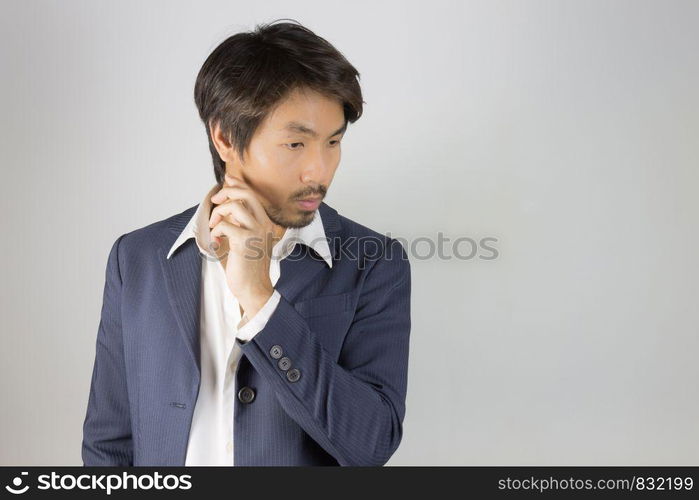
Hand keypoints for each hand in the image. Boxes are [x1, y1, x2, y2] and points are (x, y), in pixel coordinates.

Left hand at [208, 174, 276, 318]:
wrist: (254, 288)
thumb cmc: (248, 266)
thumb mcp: (248, 239)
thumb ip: (242, 222)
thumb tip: (228, 203)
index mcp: (266, 223)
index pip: (253, 195)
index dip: (238, 184)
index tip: (227, 180)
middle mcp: (264, 225)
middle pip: (246, 194)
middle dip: (226, 192)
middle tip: (215, 201)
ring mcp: (255, 232)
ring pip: (234, 206)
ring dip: (218, 212)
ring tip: (214, 225)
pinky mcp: (244, 242)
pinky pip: (224, 225)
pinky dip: (215, 231)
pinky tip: (216, 241)